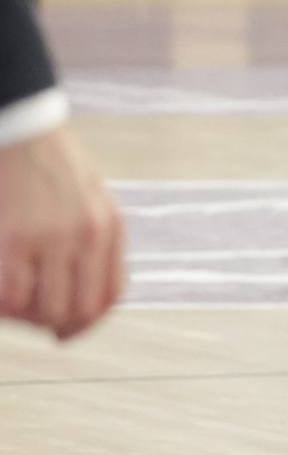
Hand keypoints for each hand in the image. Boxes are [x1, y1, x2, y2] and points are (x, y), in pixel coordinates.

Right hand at [0, 126, 127, 340]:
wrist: (22, 125)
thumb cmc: (49, 161)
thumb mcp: (90, 195)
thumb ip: (92, 236)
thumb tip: (80, 283)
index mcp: (109, 226)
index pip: (110, 295)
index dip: (86, 321)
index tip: (65, 330)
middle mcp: (87, 235)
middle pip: (81, 309)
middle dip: (55, 324)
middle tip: (31, 319)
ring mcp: (52, 237)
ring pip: (47, 309)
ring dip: (27, 317)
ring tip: (11, 304)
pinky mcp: (13, 237)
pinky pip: (11, 296)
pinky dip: (4, 306)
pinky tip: (0, 297)